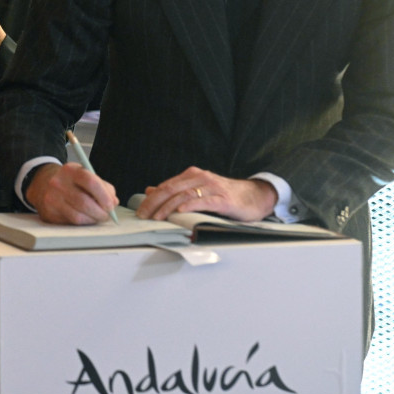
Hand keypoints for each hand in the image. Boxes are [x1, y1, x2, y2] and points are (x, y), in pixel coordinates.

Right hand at [26, 162, 118, 224]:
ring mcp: (52, 199)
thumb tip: (113, 202)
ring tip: (97, 216)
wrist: (43, 184)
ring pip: (78, 216)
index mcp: (70, 170)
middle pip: (84, 202)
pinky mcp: (49, 214)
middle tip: (106, 214)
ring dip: (92, 219)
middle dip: (100, 212)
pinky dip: (83, 223)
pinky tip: (86, 218)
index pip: (90, 182)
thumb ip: (102, 186)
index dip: (104, 196)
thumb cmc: (70, 181)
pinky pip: (71, 223)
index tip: (111, 204)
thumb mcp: (85, 175)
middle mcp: (58, 183)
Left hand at [134, 167, 276, 221]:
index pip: (166, 186)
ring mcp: (212, 187)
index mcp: (192, 175)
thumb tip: (151, 191)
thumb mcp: (198, 190)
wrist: (253, 196)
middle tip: (143, 215)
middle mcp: (200, 178)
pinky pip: (204, 201)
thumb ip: (176, 190)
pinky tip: (181, 211)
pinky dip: (191, 206)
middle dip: (154, 203)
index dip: (151, 198)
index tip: (140, 211)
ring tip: (157, 217)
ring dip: (168, 207)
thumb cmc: (224, 195)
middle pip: (171, 189)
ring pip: (184, 195)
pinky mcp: (223, 199)